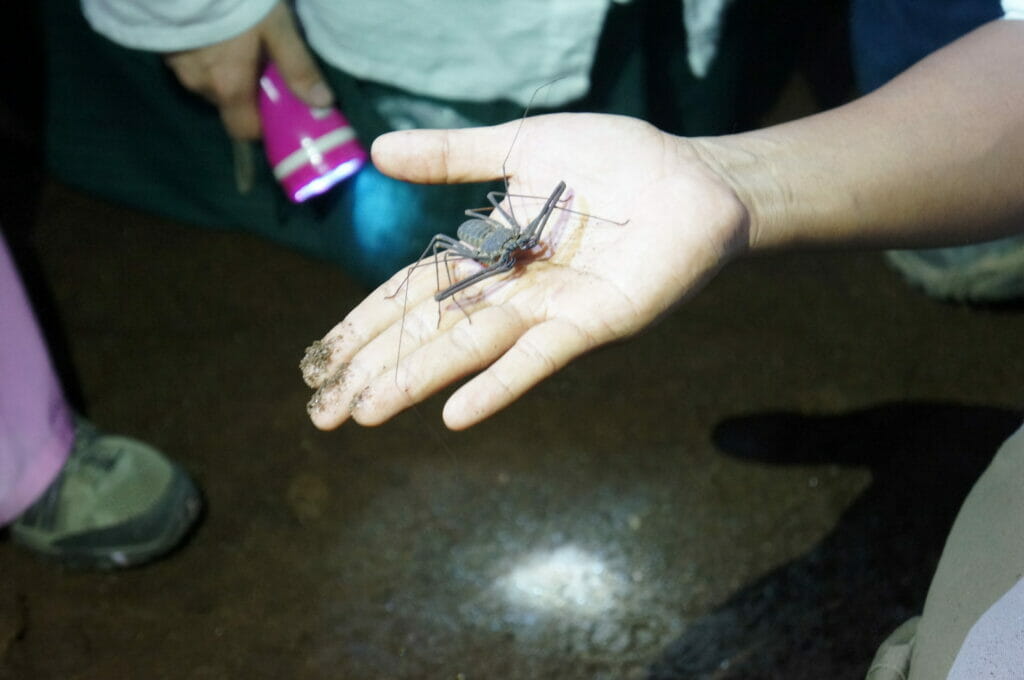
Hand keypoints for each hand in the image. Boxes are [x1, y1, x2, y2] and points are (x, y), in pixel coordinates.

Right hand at [164, 1, 331, 139]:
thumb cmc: (234, 0)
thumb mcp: (277, 28)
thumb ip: (298, 67)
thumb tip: (323, 103)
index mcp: (228, 87)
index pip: (244, 130)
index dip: (262, 124)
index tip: (278, 106)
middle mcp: (199, 85)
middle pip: (229, 105)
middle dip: (247, 92)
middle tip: (263, 66)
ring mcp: (177, 67)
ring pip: (210, 84)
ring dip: (226, 73)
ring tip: (239, 44)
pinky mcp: (166, 48)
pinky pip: (192, 64)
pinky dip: (207, 58)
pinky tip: (217, 34)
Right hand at [302, 113, 750, 429]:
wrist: (694, 177)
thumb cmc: (616, 161)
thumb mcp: (522, 146)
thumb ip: (453, 156)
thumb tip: (377, 152)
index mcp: (488, 253)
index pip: (411, 294)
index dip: (364, 324)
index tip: (321, 357)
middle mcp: (510, 291)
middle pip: (427, 333)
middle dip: (374, 369)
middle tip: (321, 412)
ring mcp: (548, 312)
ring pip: (467, 350)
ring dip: (414, 382)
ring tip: (364, 412)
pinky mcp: (591, 323)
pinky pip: (537, 359)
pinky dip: (497, 386)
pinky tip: (454, 416)